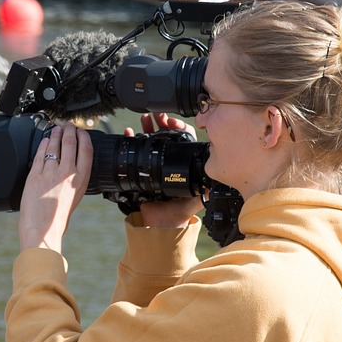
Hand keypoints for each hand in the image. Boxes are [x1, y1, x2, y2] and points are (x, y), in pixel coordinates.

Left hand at [18, 121, 91, 253]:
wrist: (42, 229)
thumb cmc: (58, 218)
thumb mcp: (75, 197)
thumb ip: (74, 180)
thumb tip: (72, 166)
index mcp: (81, 179)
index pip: (86, 150)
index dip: (84, 137)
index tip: (81, 131)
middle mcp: (67, 173)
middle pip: (70, 143)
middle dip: (69, 130)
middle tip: (67, 126)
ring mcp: (50, 172)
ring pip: (54, 145)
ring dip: (56, 134)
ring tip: (56, 129)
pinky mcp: (35, 174)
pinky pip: (40, 154)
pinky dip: (43, 144)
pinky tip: (44, 141)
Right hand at [126, 112, 204, 227]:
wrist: (160, 225)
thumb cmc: (178, 212)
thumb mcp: (193, 201)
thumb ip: (203, 193)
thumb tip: (212, 183)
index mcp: (182, 164)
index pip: (183, 140)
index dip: (179, 129)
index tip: (173, 124)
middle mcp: (168, 160)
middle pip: (166, 135)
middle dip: (162, 122)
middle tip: (159, 117)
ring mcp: (153, 162)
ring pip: (151, 138)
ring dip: (147, 126)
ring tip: (144, 119)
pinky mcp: (140, 168)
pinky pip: (134, 149)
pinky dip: (130, 139)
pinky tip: (128, 132)